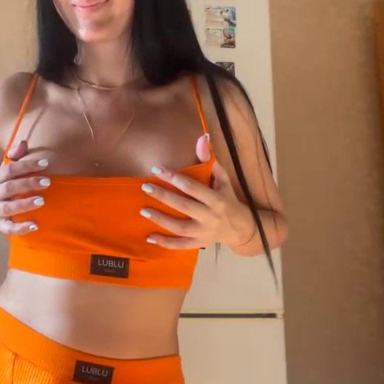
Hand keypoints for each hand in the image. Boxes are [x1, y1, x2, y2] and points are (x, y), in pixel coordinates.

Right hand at [0, 140, 49, 236]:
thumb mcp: (3, 175)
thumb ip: (14, 158)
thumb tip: (24, 143)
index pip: (9, 170)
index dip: (26, 165)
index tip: (45, 163)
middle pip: (9, 187)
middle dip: (28, 184)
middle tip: (48, 182)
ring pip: (8, 208)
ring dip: (24, 204)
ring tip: (42, 201)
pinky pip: (8, 228)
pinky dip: (21, 228)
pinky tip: (35, 226)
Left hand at [140, 134, 256, 249]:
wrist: (240, 228)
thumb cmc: (228, 198)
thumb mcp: (222, 179)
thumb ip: (209, 160)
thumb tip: (202, 137)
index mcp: (216, 198)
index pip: (193, 187)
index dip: (174, 178)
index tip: (156, 170)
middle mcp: (210, 216)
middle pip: (184, 206)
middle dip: (164, 196)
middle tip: (145, 187)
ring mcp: (204, 232)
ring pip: (180, 228)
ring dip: (161, 220)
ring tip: (143, 211)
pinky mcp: (199, 243)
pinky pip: (181, 245)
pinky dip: (165, 243)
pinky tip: (149, 237)